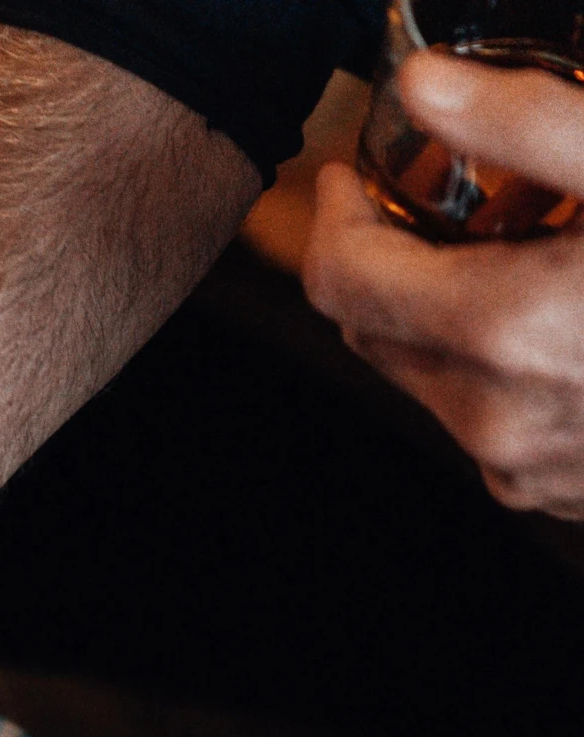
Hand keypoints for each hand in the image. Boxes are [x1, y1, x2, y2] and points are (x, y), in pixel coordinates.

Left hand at [304, 54, 583, 517]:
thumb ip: (528, 124)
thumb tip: (421, 86)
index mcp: (503, 333)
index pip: (342, 281)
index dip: (336, 216)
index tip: (356, 172)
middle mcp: (494, 421)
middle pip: (373, 335)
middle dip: (386, 260)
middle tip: (434, 195)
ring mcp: (520, 469)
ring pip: (427, 379)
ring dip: (442, 311)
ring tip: (513, 246)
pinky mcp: (549, 494)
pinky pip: (483, 421)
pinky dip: (492, 363)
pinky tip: (557, 316)